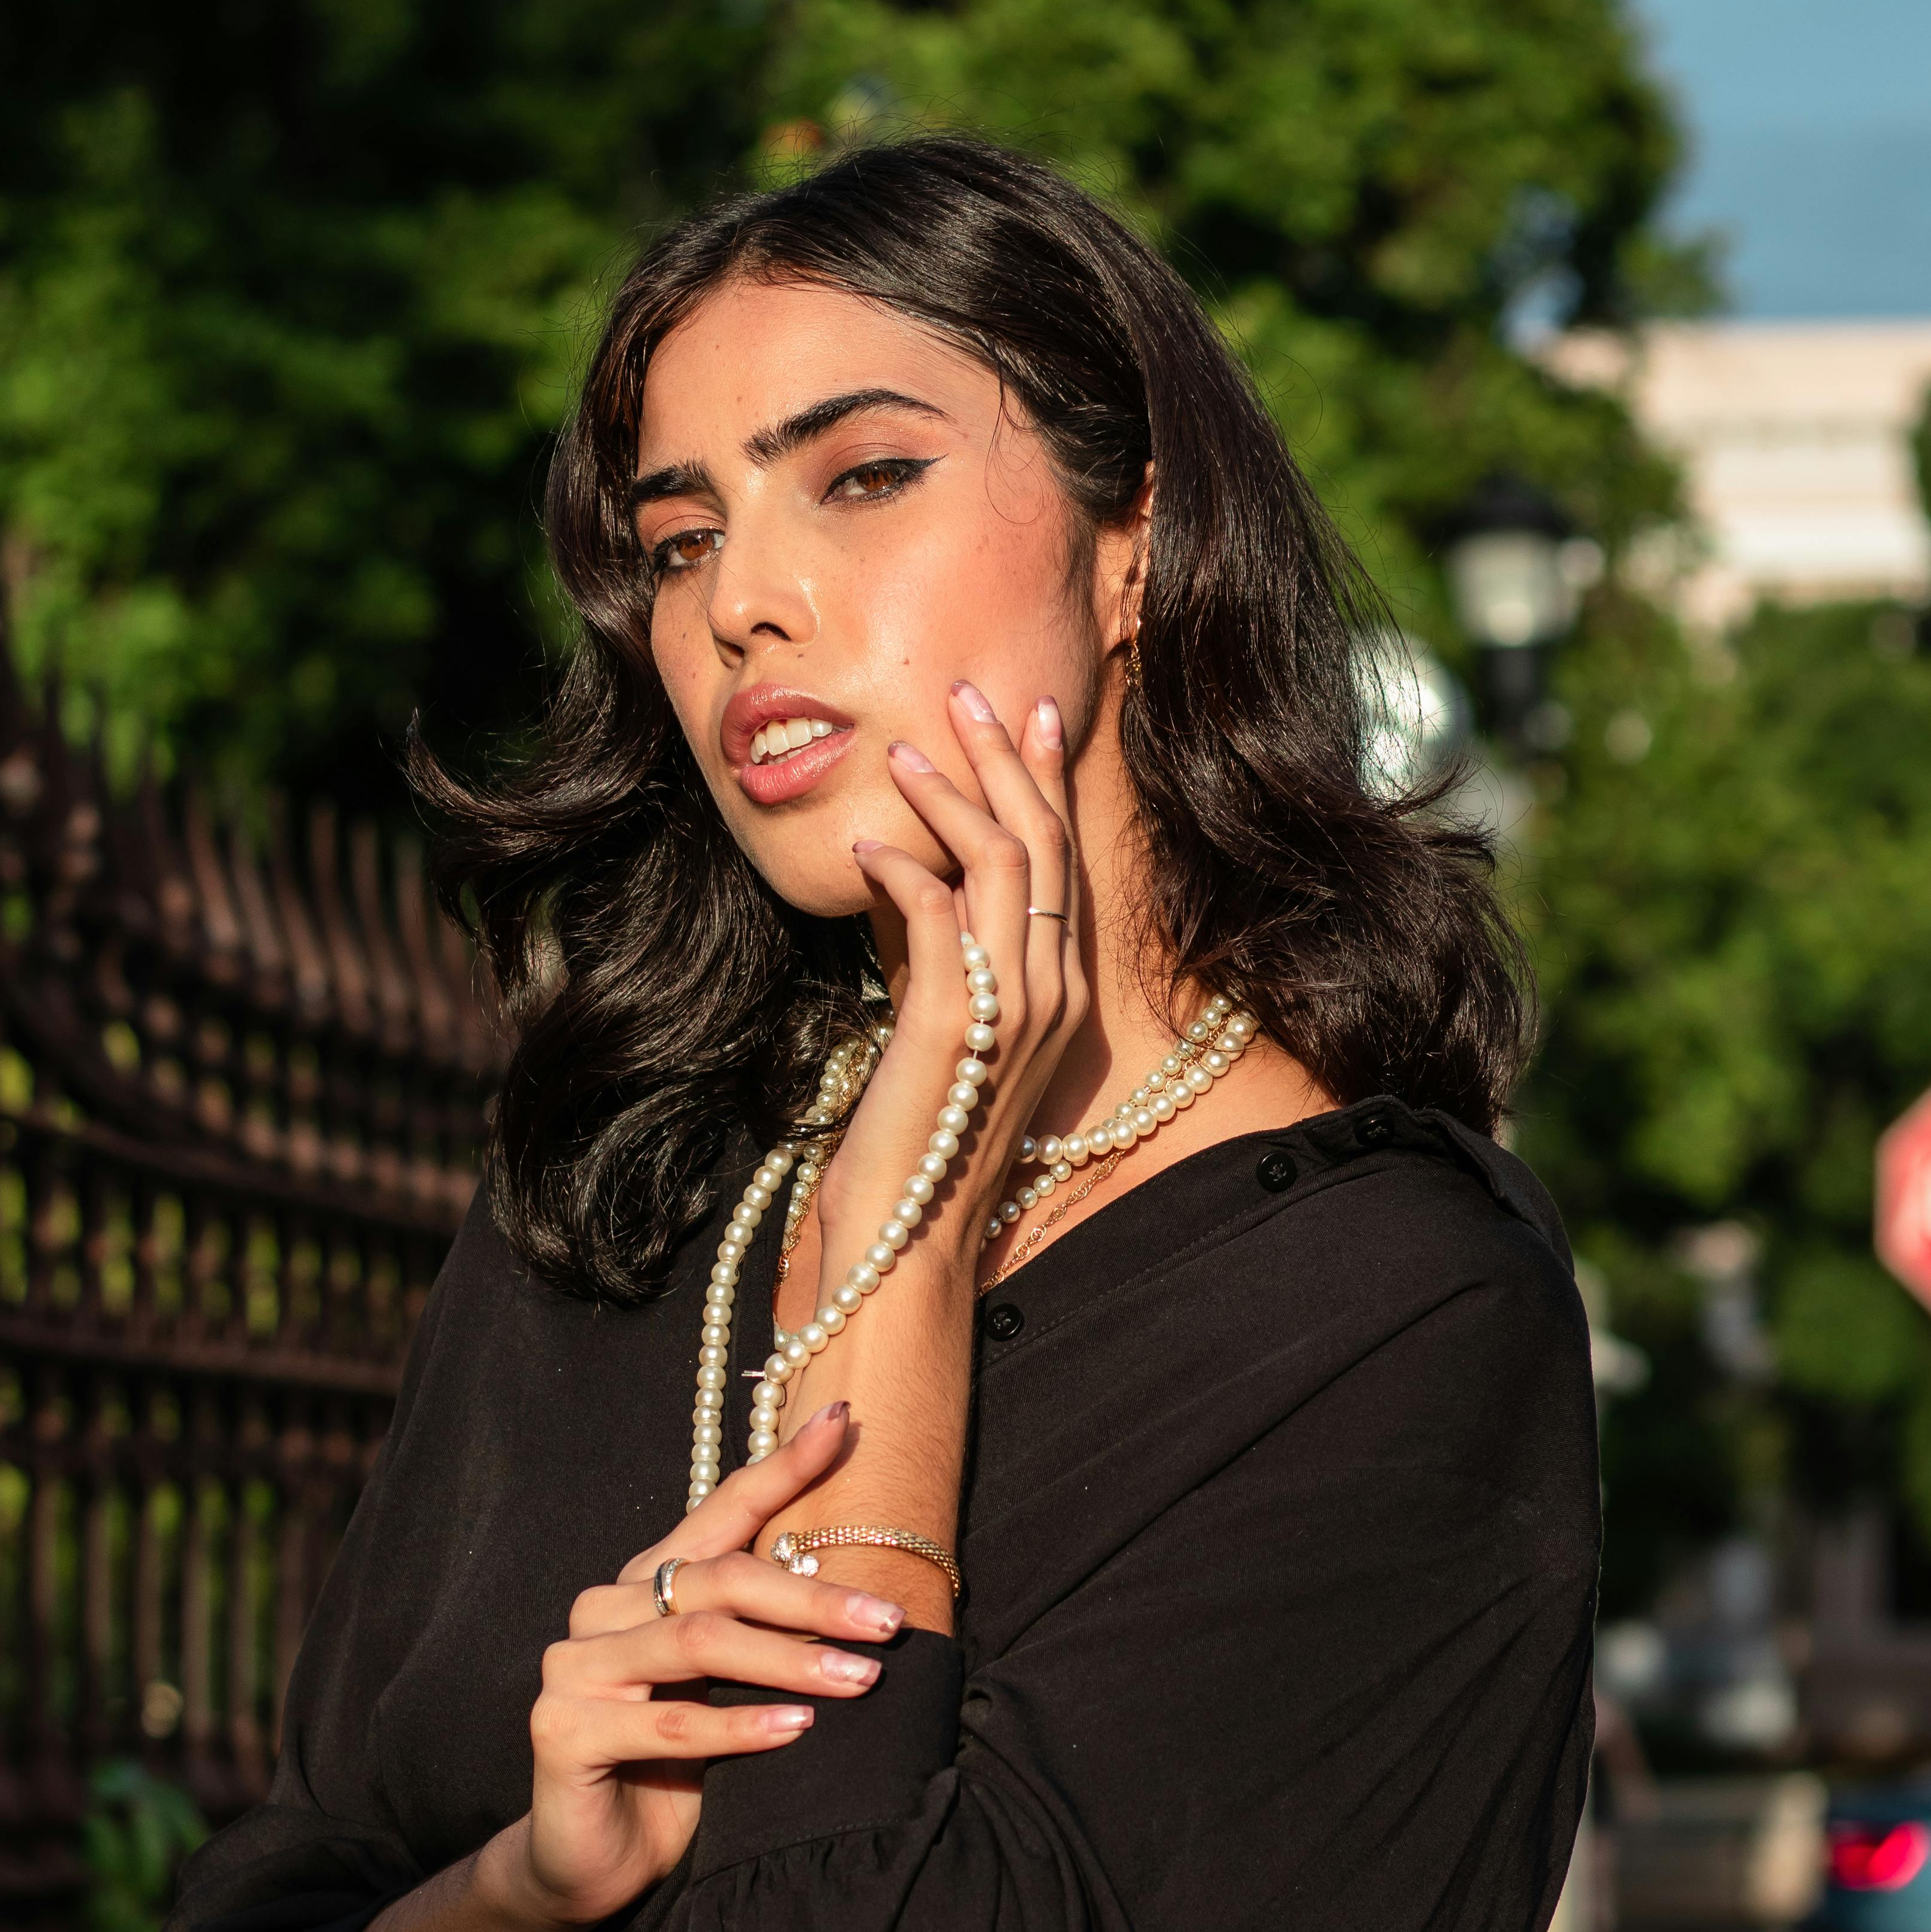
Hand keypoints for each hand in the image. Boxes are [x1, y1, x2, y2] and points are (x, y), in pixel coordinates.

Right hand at [485, 1407, 899, 1931]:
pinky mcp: (561, 1729)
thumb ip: (771, 1641)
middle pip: (719, 1580)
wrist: (596, 1861)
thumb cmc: (682, 1771)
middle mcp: (604, 1610)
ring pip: (696, 1642)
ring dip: (789, 1660)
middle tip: (890, 1622)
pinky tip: (797, 1732)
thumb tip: (871, 1598)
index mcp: (646, 1584)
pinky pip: (667, 1719)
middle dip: (812, 1598)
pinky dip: (738, 1725)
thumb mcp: (735, 1693)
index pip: (720, 1512)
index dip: (780, 1466)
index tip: (842, 1425)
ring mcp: (575, 1666)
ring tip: (861, 1678)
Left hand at [821, 683, 1087, 1285]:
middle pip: (1042, 845)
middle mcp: (1051, 995)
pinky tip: (867, 846)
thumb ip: (943, 961)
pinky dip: (904, 870)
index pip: (1063, 864)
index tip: (1025, 717)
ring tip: (904, 752)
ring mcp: (1010, 1010)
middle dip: (1006, 759)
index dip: (1045, 783)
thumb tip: (915, 880)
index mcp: (1059, 997)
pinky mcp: (953, 1025)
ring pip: (1000, 865)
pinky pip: (936, 917)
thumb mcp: (945, 1034)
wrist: (906, 1237)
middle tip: (965, 694)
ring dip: (951, 797)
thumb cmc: (919, 1141)